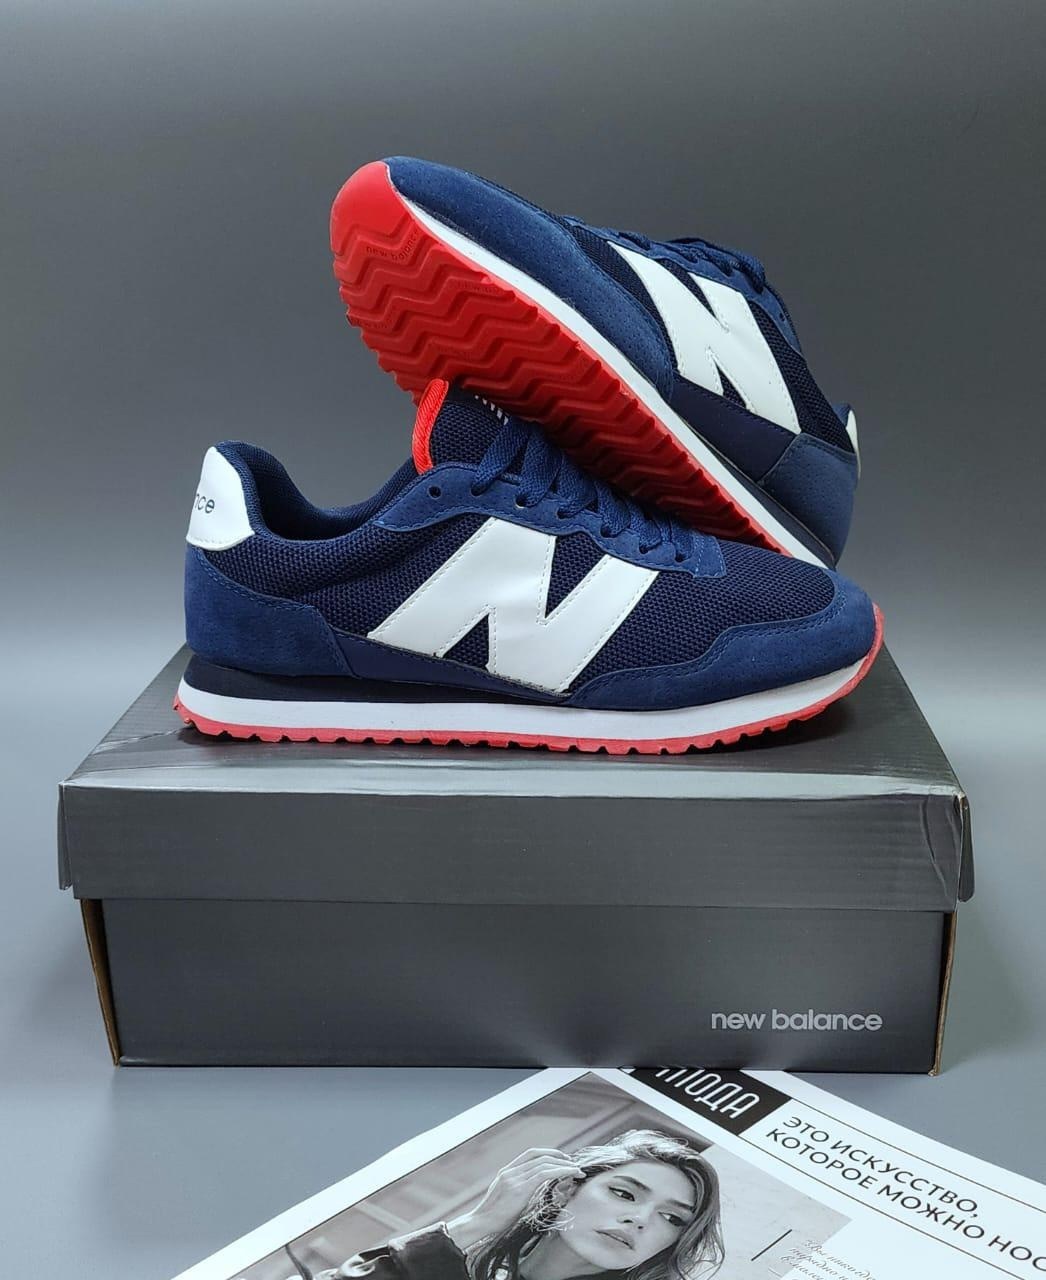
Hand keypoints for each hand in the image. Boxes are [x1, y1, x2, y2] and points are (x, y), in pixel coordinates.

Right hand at [446, 1148, 584, 1250]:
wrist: (481, 1225)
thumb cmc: (494, 1219)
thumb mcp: (506, 1199)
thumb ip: (519, 1190)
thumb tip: (535, 1191)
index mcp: (507, 1172)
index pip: (531, 1154)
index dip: (548, 1153)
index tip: (562, 1159)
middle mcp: (510, 1171)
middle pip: (538, 1155)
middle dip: (558, 1157)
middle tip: (573, 1163)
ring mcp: (514, 1178)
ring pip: (544, 1163)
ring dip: (563, 1164)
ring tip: (576, 1170)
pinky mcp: (519, 1188)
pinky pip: (544, 1174)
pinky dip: (559, 1171)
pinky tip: (570, 1173)